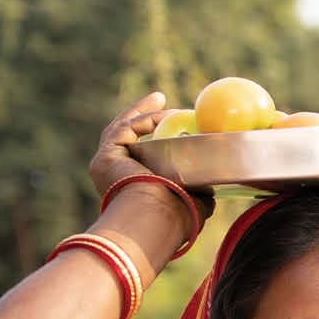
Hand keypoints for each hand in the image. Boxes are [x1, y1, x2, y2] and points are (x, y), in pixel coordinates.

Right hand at [90, 93, 211, 231]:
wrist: (159, 220)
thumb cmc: (180, 215)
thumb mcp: (196, 199)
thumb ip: (200, 188)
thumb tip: (214, 183)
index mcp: (135, 186)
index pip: (141, 154)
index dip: (154, 135)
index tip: (173, 120)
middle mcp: (116, 177)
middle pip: (125, 137)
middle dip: (141, 116)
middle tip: (158, 99)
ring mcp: (107, 168)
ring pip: (121, 130)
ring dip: (141, 113)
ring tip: (159, 98)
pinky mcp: (105, 159)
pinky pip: (124, 130)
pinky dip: (142, 120)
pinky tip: (162, 113)